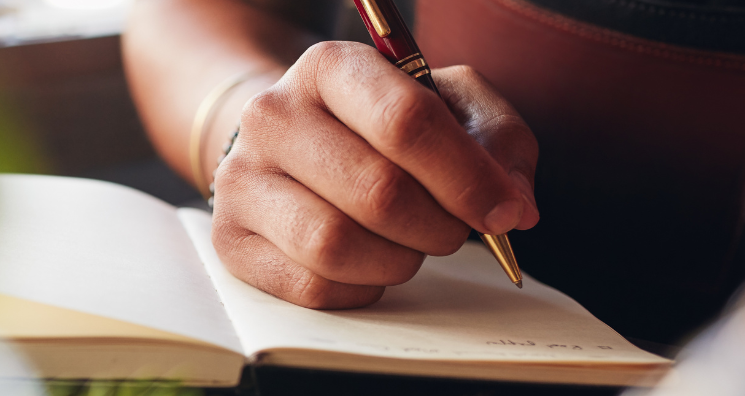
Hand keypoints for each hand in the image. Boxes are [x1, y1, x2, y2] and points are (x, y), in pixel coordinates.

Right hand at [212, 41, 539, 307]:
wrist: (289, 145)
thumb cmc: (379, 128)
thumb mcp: (448, 106)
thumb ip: (497, 140)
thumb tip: (514, 204)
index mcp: (330, 67)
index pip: (405, 122)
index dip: (468, 176)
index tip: (502, 209)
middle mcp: (272, 115)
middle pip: (377, 191)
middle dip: (437, 227)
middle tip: (452, 231)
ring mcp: (241, 178)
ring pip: (336, 244)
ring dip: (398, 261)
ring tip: (408, 246)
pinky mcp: (229, 238)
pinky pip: (310, 286)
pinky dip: (359, 287)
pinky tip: (367, 264)